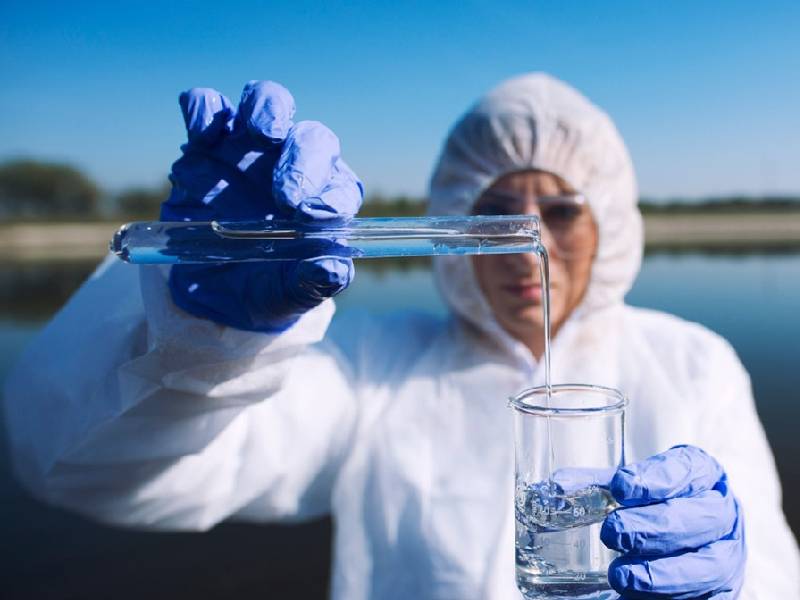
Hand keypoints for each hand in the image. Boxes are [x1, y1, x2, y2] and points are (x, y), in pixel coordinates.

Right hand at [160, 81, 362, 330]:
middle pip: (313, 138)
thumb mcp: (285, 295)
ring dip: (268, 109)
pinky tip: (204, 134)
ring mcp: (250, 149)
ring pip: (269, 101)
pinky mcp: (206, 144)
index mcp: (323, 201)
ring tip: (263, 133)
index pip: (341, 186)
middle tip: (288, 197)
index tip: (315, 218)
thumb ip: (310, 283)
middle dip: (304, 160)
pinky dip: (205, 109)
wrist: (209, 290)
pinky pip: (207, 107)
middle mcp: (293, 166)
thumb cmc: (262, 287)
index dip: (332, 197)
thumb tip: (334, 269)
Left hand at [601, 445, 745, 598]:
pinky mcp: (724, 591)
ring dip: (662, 575)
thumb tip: (557, 487)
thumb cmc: (657, 502)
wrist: (693, 532)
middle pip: (699, 518)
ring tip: (619, 576)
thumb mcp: (631, 486)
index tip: (621, 488)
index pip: (687, 469)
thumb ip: (597, 485)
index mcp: (702, 473)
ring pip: (709, 566)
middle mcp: (722, 511)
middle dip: (652, 528)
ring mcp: (728, 553)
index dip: (656, 479)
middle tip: (611, 533)